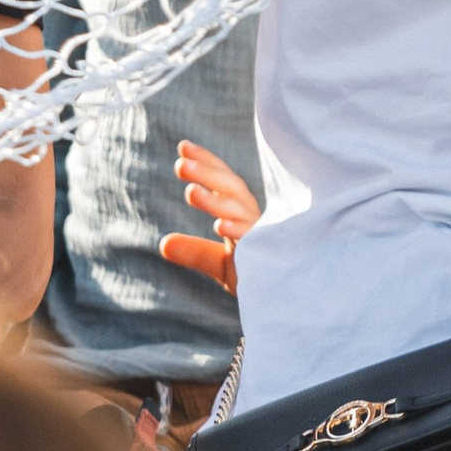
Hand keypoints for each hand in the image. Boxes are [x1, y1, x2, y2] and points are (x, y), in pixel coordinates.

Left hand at [159, 138, 259, 295]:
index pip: (224, 182)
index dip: (207, 162)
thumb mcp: (220, 264)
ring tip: (190, 192)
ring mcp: (264, 234)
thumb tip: (163, 243)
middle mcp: (254, 218)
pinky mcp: (270, 254)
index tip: (183, 146)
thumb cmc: (258, 276)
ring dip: (215, 200)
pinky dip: (238, 228)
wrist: (286, 304)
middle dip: (208, 173)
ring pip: (239, 210)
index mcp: (242, 214)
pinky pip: (254, 238)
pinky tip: (220, 224)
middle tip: (180, 164)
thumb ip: (195, 252)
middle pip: (232, 188)